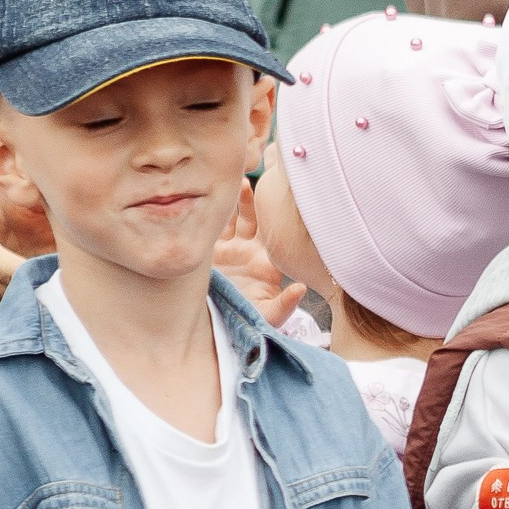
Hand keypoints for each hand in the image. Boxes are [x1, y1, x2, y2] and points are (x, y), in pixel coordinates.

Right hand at [214, 182, 305, 326]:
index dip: (276, 218)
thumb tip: (301, 288)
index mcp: (268, 262)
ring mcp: (231, 247)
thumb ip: (285, 304)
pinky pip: (213, 226)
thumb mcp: (269, 316)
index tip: (276, 203)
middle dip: (252, 200)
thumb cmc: (251, 321)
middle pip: (254, 218)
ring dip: (232, 200)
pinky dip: (210, 214)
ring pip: (233, 217)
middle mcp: (251, 250)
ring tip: (232, 183)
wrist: (220, 326)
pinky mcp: (212, 250)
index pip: (276, 234)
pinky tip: (207, 199)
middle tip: (247, 183)